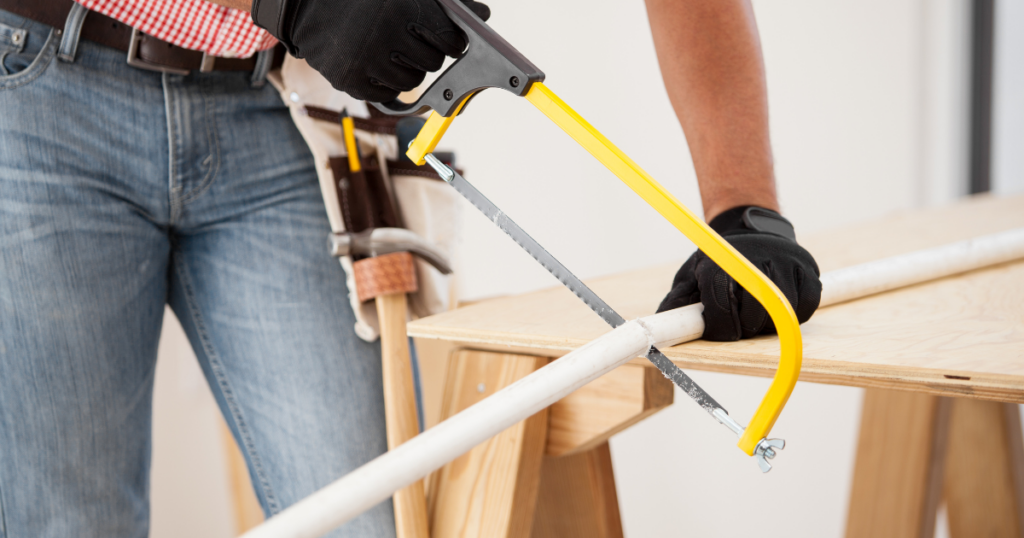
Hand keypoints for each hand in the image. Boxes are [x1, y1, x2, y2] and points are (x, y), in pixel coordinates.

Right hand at [252, 0, 489, 100]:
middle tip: (410, 40)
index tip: (445, 39)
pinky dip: (385, 81)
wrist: (307, 4)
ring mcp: (366, 61)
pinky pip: (387, 93)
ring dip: (407, 68)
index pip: (451, 43)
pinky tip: (373, 61)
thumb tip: (483, 16)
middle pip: (433, 63)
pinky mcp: (350, 80)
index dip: (451, 42)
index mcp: (402, 9)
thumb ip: (446, 5)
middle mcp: (385, 36)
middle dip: (428, 53)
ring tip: (389, 48)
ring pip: (412, 81)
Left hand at [657, 206, 820, 340]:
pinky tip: (780, 308)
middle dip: (745, 326)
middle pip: (753, 313)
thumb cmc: (719, 265)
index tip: (722, 331)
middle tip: (741, 322)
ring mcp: (783, 261)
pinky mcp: (807, 267)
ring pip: (782, 313)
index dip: (721, 327)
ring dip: (770, 324)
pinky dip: (795, 315)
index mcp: (719, 263)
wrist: (750, 233)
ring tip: (758, 313)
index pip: (721, 305)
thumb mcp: (692, 277)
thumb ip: (678, 303)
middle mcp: (753, 258)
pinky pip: (806, 306)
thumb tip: (663, 328)